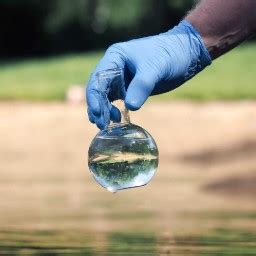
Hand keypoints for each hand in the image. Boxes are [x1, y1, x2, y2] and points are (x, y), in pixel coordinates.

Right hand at [86, 20, 210, 128]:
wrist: (185, 54)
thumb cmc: (170, 55)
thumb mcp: (156, 68)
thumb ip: (142, 86)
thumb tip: (130, 107)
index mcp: (116, 57)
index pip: (98, 78)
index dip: (94, 96)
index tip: (97, 112)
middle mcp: (115, 67)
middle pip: (98, 89)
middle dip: (98, 106)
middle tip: (101, 124)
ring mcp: (121, 78)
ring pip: (105, 96)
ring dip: (103, 111)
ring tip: (105, 125)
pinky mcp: (129, 88)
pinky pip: (116, 101)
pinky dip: (113, 111)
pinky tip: (116, 120)